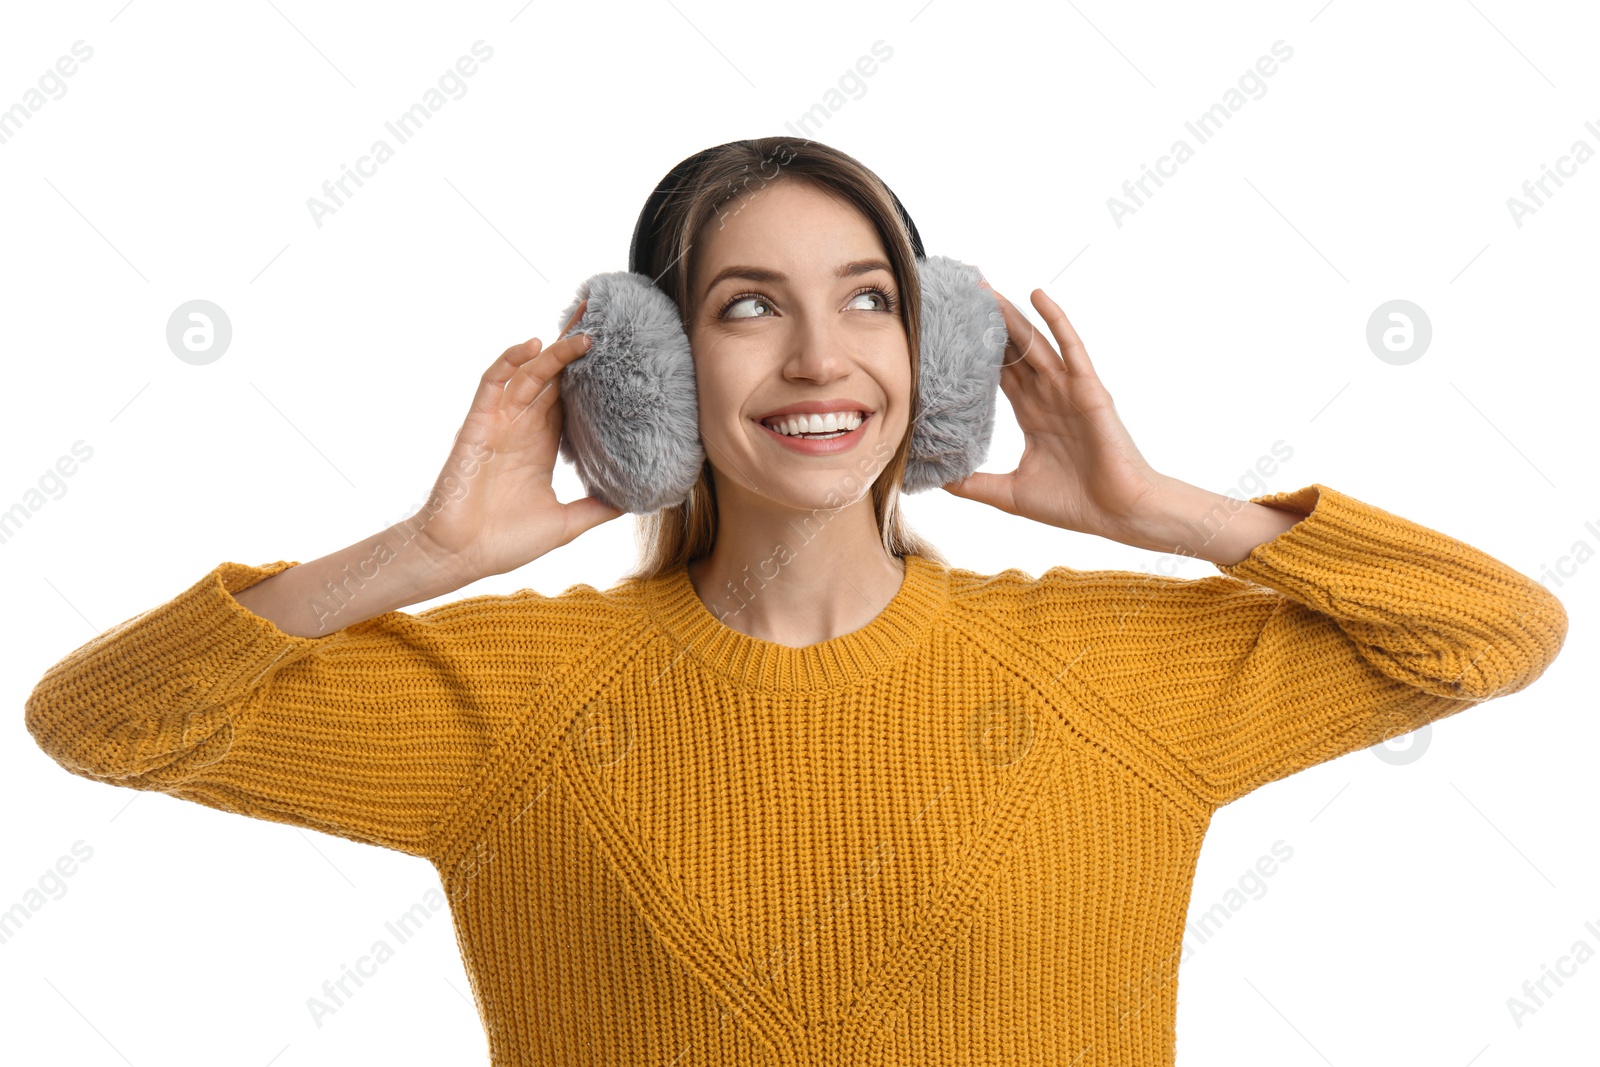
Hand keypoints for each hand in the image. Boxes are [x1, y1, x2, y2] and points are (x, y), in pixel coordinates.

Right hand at [411, 299, 624, 584]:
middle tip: (602, 319)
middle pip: (553, 377)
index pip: (571, 399)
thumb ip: (598, 508)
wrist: (460, 556)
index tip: (616, 354)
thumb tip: (637, 502)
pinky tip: (533, 345)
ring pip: (530, 375)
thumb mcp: (566, 524)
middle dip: (575, 349)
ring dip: (554, 352)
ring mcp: (500, 424)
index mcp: (543, 446)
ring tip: (583, 330)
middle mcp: (523, 428)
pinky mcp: (478, 424)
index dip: (589, 375)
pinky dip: (510, 360)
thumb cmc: (504, 542)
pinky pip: (494, 383)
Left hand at [941, 286, 1169, 543]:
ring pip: (1033, 343)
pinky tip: (1037, 295)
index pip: (997, 374)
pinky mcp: (1089, 388)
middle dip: (987, 325)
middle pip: (1011, 351)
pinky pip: (1071, 347)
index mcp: (1032, 414)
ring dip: (1010, 315)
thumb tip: (936, 482)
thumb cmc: (1074, 504)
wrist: (1118, 514)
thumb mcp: (1010, 493)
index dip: (974, 353)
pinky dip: (1056, 319)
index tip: (948, 331)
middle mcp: (1048, 395)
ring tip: (985, 288)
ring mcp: (1068, 389)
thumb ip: (974, 485)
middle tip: (960, 295)